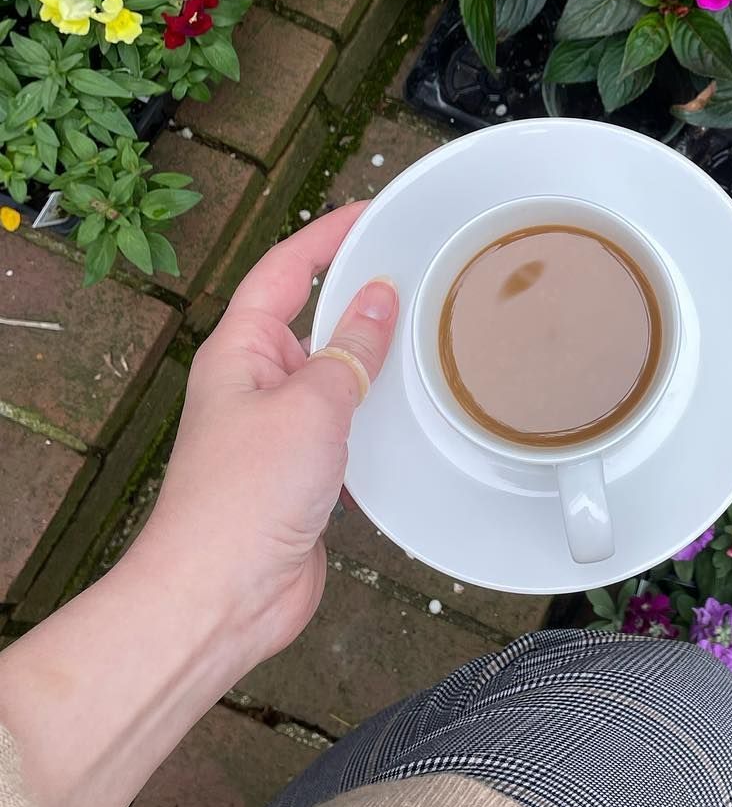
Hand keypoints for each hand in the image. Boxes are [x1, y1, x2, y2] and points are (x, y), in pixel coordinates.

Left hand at [138, 202, 397, 664]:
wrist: (224, 593)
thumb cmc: (244, 496)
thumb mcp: (311, 404)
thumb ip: (350, 349)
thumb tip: (379, 297)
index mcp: (240, 351)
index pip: (285, 271)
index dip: (327, 236)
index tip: (373, 212)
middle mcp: (256, 384)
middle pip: (313, 319)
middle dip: (360, 294)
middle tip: (418, 269)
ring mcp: (280, 430)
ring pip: (335, 374)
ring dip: (375, 357)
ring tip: (430, 332)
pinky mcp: (305, 473)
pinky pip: (349, 424)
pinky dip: (380, 412)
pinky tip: (417, 410)